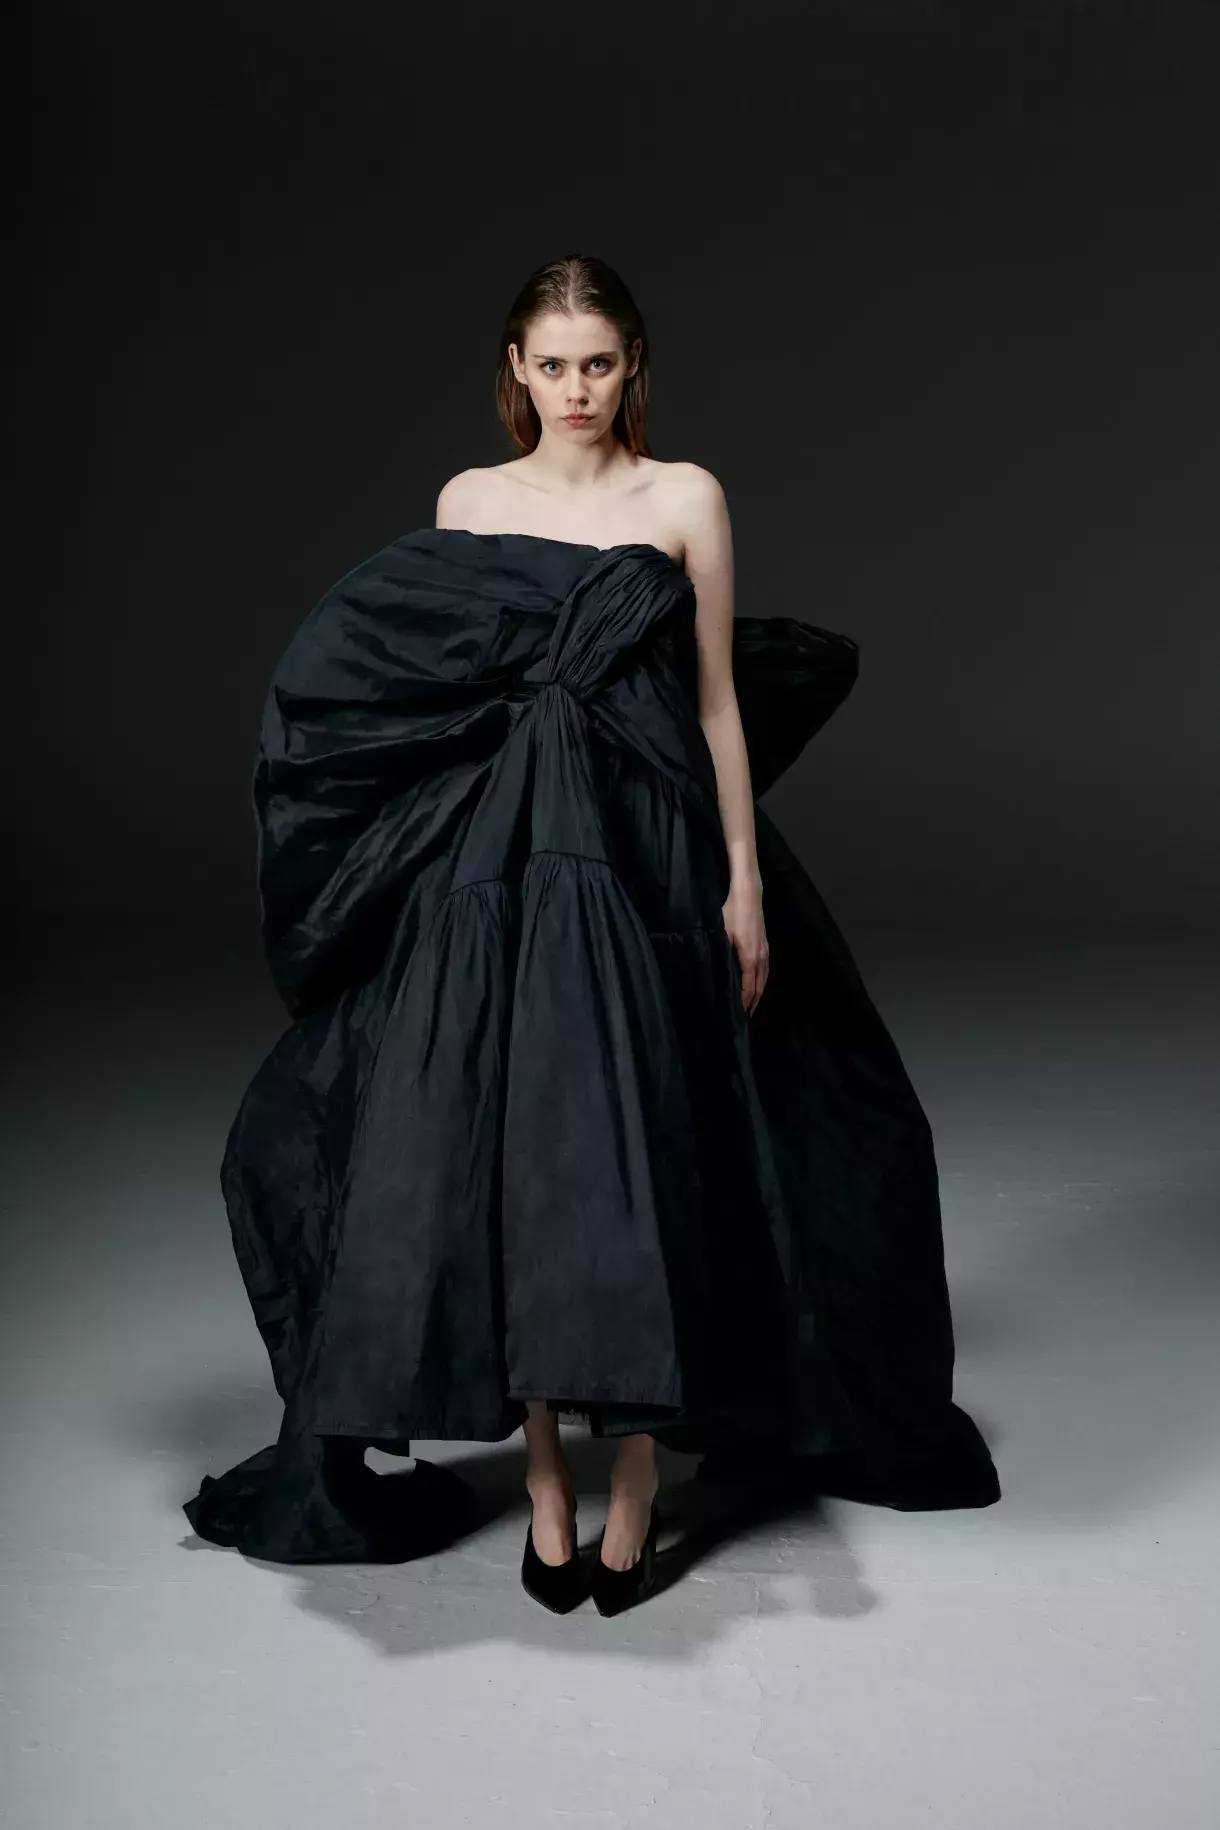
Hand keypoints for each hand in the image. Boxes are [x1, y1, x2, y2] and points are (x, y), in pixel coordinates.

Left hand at [722, 871, 768, 1014]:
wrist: (749, 896)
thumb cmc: (732, 914)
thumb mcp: (721, 934)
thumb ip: (720, 954)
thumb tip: (714, 971)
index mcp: (749, 959)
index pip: (748, 988)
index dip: (744, 1003)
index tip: (738, 1015)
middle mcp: (761, 958)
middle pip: (759, 987)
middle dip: (753, 1004)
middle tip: (745, 1018)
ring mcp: (765, 951)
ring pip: (764, 979)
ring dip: (758, 994)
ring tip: (752, 1006)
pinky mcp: (766, 945)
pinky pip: (766, 970)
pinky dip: (761, 982)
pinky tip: (757, 984)